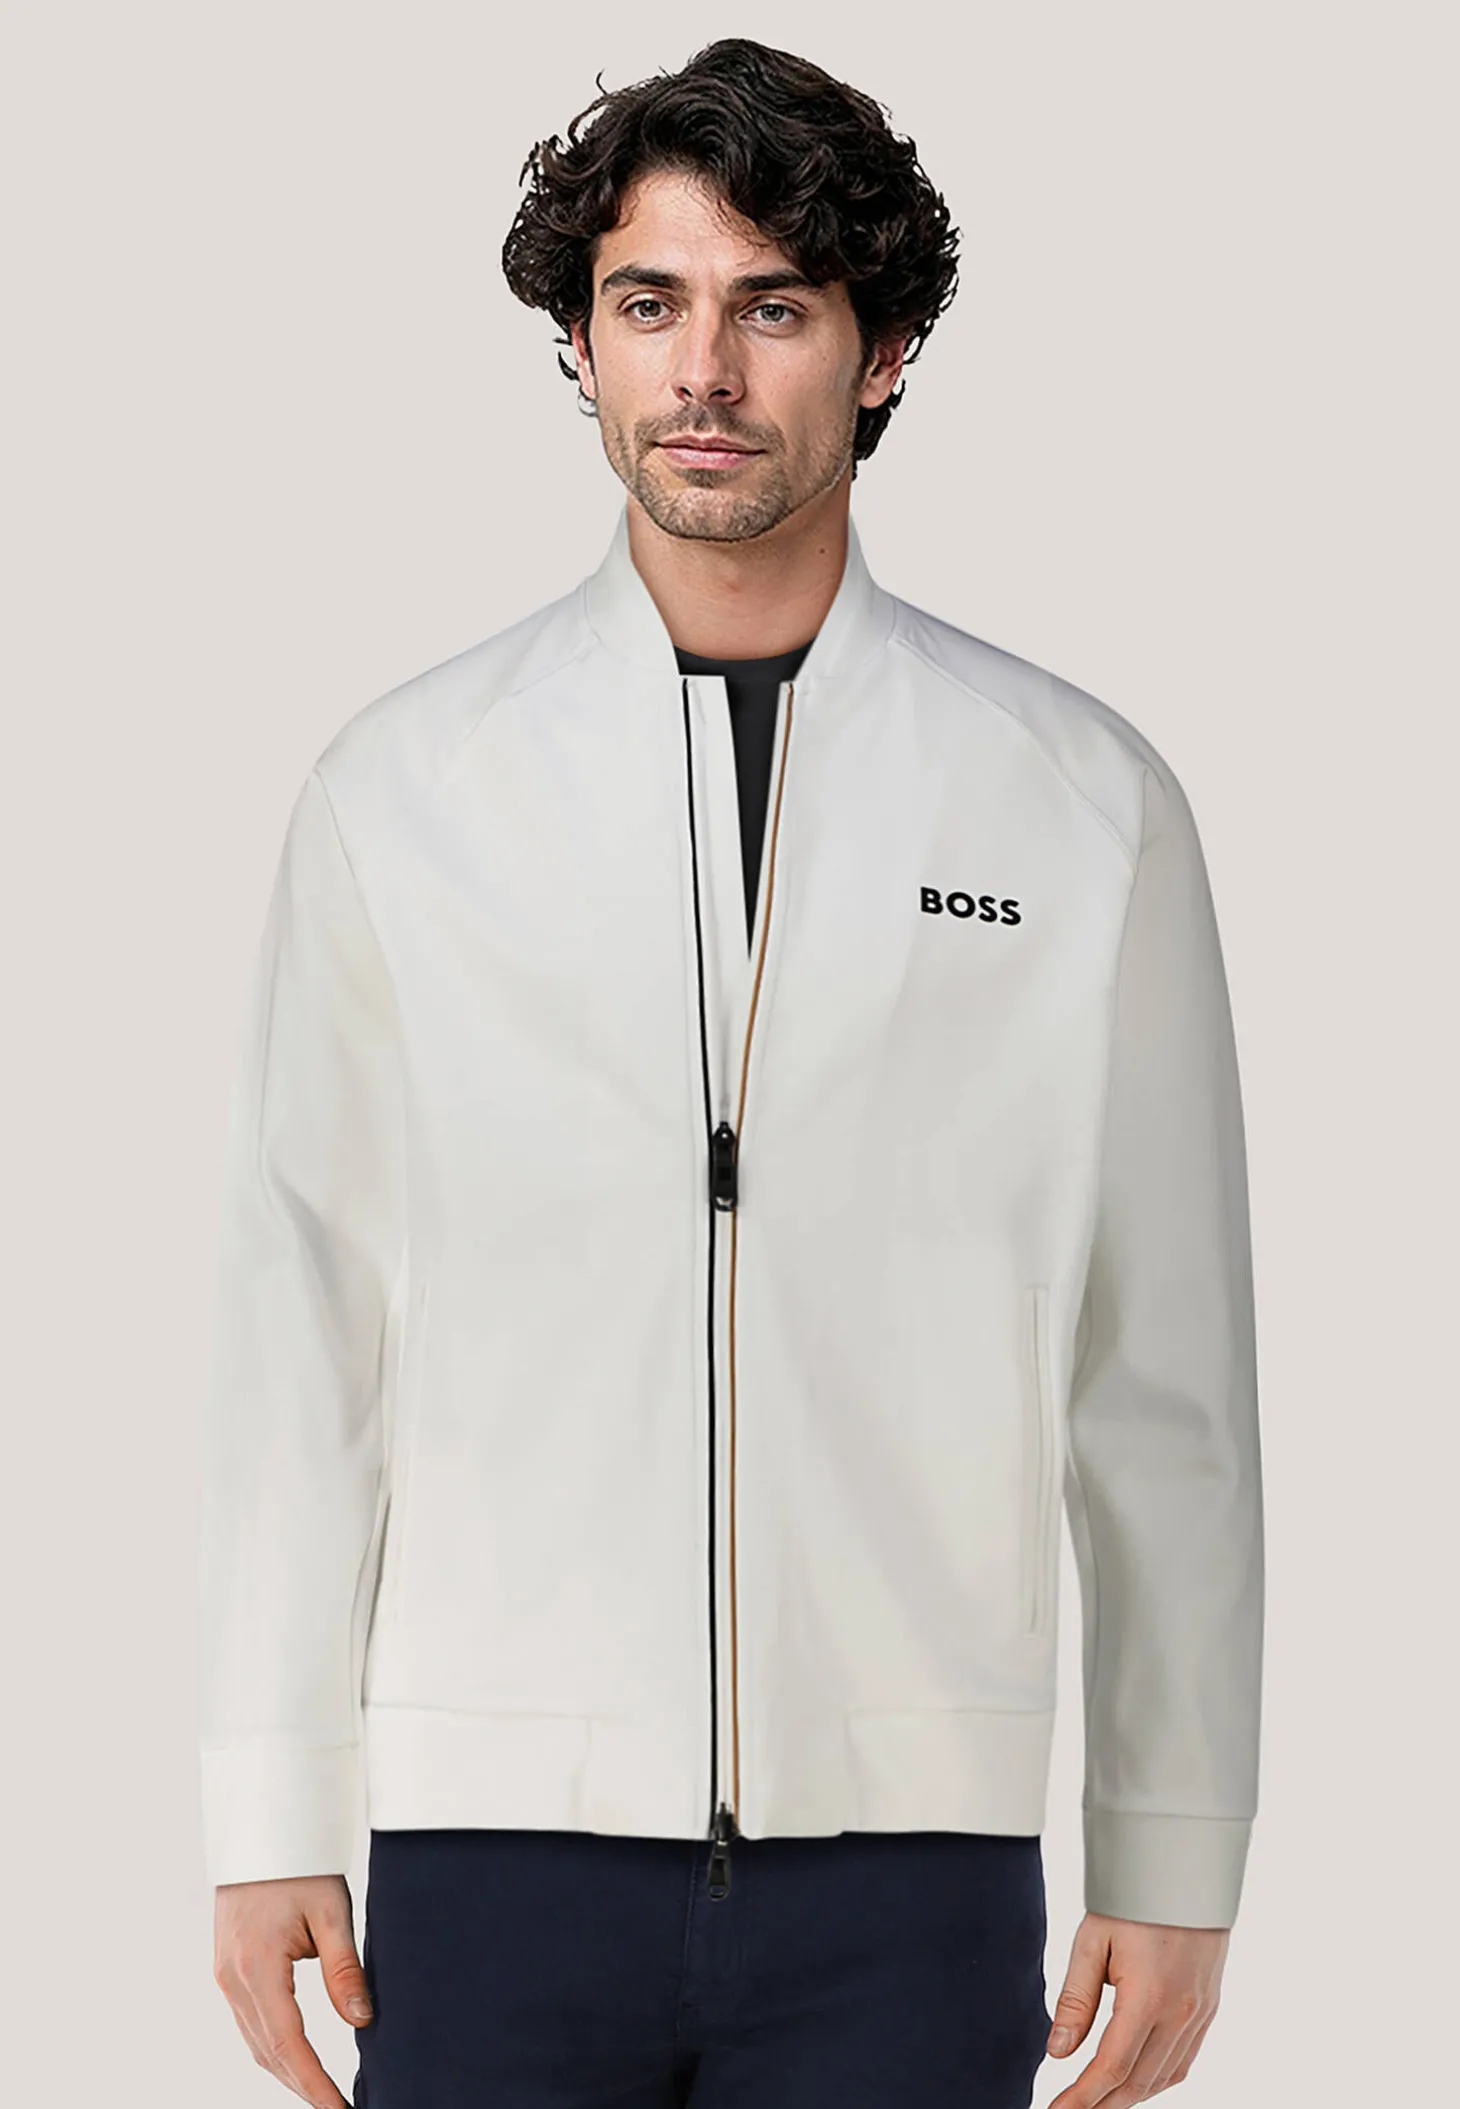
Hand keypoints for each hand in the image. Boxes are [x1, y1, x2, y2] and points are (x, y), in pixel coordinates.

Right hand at [213, 1873, 371, 2104]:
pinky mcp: (227, 1969)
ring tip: (321, 2094)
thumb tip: (361, 2020)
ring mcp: (225, 1975)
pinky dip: (273, 2048)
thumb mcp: (332, 1910)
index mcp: (256, 1967)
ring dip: (287, 2072)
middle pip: (268, 2052)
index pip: (289, 2044)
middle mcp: (232, 1978)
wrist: (261, 1829)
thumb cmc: (300, 1863)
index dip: (314, 2083)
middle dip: (302, 2086)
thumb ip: (344, 1969)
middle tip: (337, 2108)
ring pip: (255, 2042)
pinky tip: (296, 2059)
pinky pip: (248, 2022)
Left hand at [1044, 1911, 1227, 2105]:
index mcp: (1148, 1997)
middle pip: (1137, 2082)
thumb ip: (1076, 1999)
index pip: (1111, 2068)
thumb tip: (1058, 2051)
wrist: (1186, 1871)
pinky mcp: (1208, 2009)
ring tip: (1096, 2101)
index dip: (1082, 2098)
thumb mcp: (1093, 1940)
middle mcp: (1180, 2014)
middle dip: (1102, 2105)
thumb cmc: (1134, 1899)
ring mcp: (1200, 2015)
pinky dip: (1157, 2081)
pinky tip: (1134, 2081)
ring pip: (1163, 2078)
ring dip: (1129, 2097)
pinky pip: (1183, 2061)